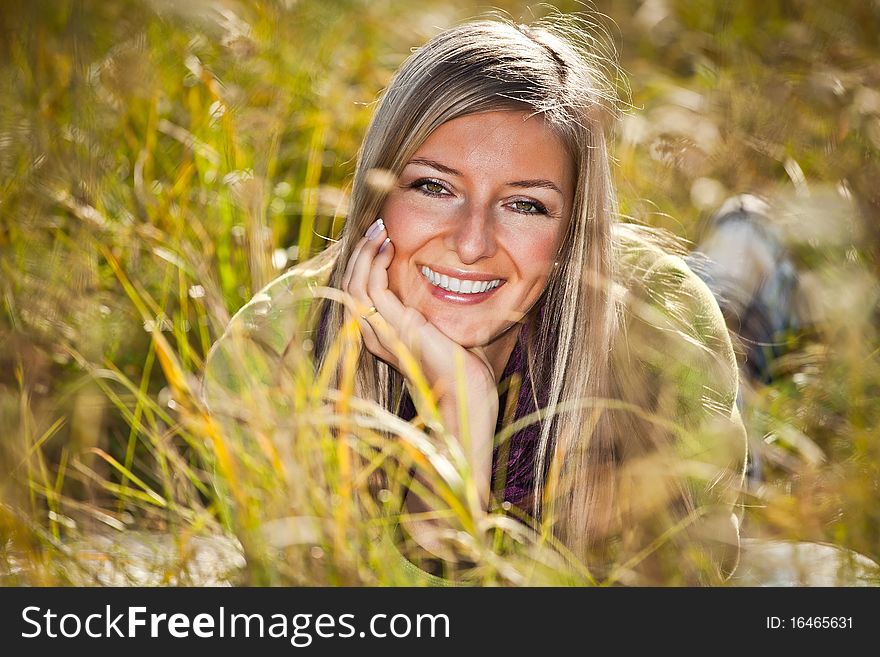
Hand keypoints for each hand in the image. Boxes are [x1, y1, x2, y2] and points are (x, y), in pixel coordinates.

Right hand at [341, 217, 499, 510]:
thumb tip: (453, 280)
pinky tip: (389, 248)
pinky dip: (375, 265)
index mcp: (383, 336)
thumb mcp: (444, 330)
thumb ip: (435, 311)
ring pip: (354, 284)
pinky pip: (370, 289)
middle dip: (361, 253)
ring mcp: (380, 333)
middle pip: (350, 285)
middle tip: (376, 226)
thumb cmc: (464, 368)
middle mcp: (374, 335)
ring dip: (365, 253)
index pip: (361, 293)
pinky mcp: (393, 328)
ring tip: (379, 230)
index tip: (382, 239)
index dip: (366, 264)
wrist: (468, 395)